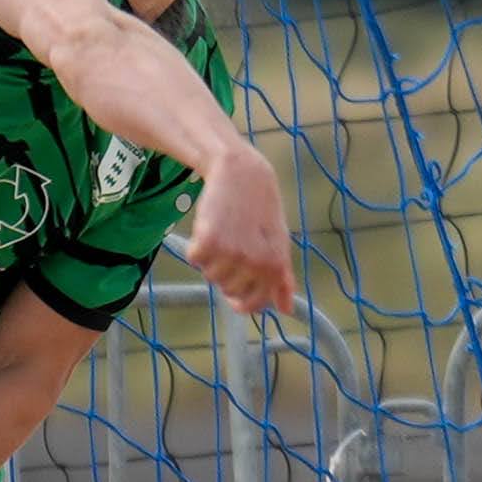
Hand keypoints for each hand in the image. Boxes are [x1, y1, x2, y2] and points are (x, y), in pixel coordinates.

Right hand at [180, 145, 301, 318]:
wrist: (242, 173)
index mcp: (274, 267)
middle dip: (227, 273)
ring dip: (212, 258)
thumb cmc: (261, 208)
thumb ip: (282, 279)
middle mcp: (254, 264)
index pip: (254, 303)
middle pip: (228, 290)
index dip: (242, 300)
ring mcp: (231, 254)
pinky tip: (209, 226)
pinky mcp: (208, 242)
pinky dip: (197, 245)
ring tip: (224, 232)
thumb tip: (287, 309)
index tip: (235, 292)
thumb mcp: (279, 243)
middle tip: (234, 244)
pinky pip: (194, 259)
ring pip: (209, 275)